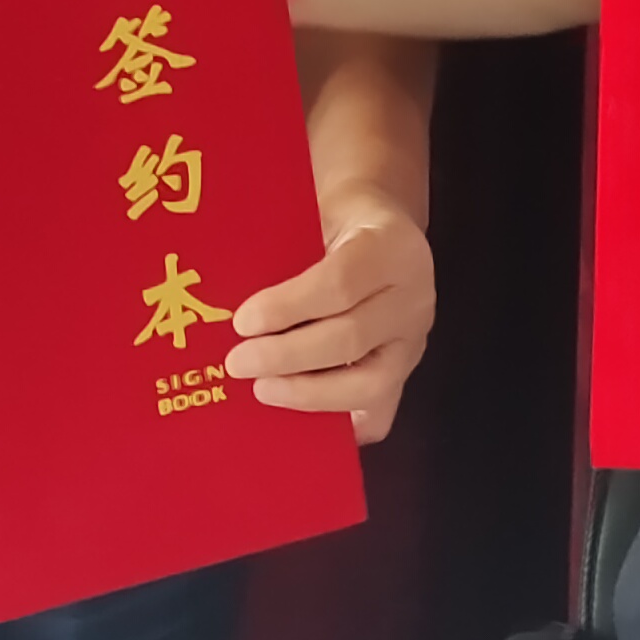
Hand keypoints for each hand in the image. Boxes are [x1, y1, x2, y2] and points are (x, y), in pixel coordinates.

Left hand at [224, 199, 433, 442]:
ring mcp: (414, 340)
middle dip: (288, 357)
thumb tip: (225, 297)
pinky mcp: (406, 373)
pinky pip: (380, 412)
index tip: (243, 321)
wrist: (380, 224)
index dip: (289, 307)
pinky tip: (302, 426)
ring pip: (371, 383)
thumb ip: (284, 250)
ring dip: (310, 394)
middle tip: (238, 363)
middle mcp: (412, 297)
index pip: (340, 282)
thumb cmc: (335, 220)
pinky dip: (341, 424)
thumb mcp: (313, 214)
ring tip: (263, 390)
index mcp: (389, 246)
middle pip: (351, 337)